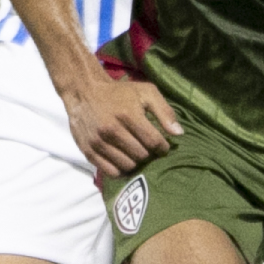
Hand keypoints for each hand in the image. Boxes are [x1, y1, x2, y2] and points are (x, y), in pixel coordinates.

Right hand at [64, 72, 179, 176]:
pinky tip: (123, 160)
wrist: (84, 92)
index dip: (163, 147)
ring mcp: (99, 142)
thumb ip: (164, 111)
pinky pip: (111, 172)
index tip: (163, 146)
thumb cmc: (119, 93)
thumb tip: (179, 134)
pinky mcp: (88, 151)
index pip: (154, 142)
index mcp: (128, 115)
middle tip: (147, 148)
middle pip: (141, 156)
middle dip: (148, 154)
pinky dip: (120, 169)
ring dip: (135, 162)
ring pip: (127, 165)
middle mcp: (112, 130)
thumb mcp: (145, 92)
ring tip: (135, 153)